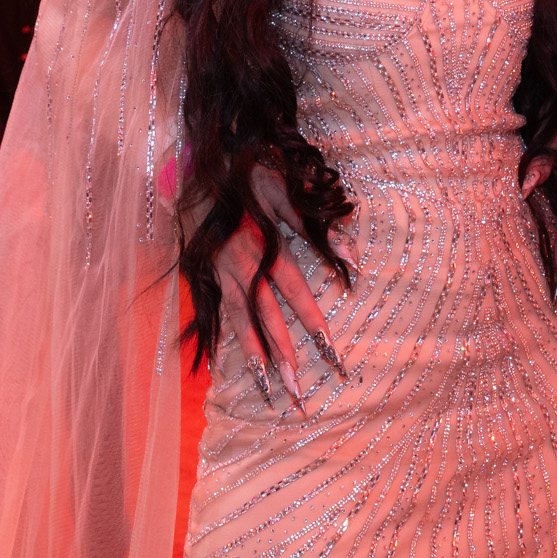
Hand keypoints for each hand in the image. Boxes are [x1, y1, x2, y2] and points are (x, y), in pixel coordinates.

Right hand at [212, 166, 343, 415]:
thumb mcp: (286, 188)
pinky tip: (233, 370)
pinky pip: (223, 315)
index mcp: (260, 244)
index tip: (331, 349)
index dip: (311, 319)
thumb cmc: (252, 173)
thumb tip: (353, 260)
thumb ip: (318, 225)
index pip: (293, 290)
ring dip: (257, 360)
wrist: (204, 163)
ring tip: (270, 394)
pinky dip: (231, 341)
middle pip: (265, 317)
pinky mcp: (208, 275)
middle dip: (284, 356)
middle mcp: (238, 265)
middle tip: (299, 394)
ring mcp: (220, 273)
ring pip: (241, 323)